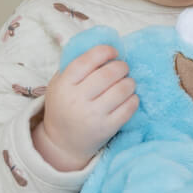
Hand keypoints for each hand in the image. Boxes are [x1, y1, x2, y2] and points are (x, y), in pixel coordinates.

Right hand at [32, 44, 138, 170]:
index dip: (105, 51)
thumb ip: (75, 66)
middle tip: (123, 68)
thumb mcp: (59, 84)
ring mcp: (92, 115)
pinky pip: (128, 108)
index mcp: (64, 84)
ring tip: (128, 82)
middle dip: (122, 66)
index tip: (114, 52)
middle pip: (108, 73)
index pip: (87, 60)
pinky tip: (130, 97)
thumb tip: (104, 49)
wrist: (62, 143)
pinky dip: (134, 99)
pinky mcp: (106, 128)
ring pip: (121, 89)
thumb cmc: (64, 106)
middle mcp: (77, 99)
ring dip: (130, 82)